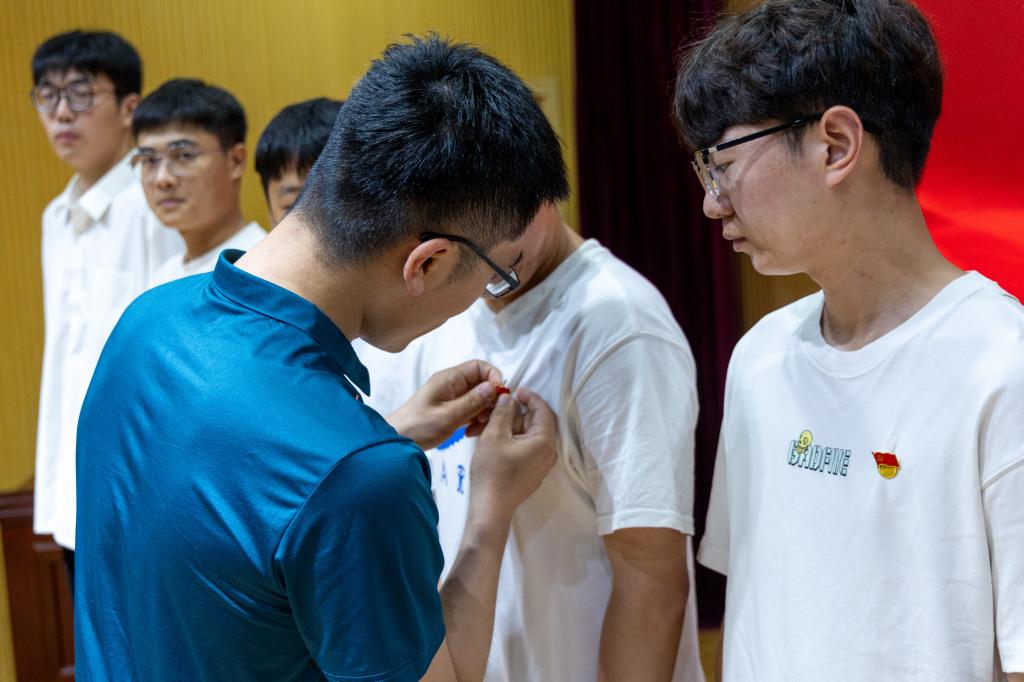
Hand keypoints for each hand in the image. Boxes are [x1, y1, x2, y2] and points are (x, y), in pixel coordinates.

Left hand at [386, 360, 502, 450]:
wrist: (397, 441)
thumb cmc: (415, 426)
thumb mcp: (447, 416)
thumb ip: (472, 402)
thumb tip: (493, 388)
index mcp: (449, 379)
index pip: (480, 366)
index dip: (494, 377)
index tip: (500, 394)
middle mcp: (453, 385)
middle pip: (483, 383)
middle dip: (490, 400)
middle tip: (488, 416)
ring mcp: (453, 397)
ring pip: (480, 399)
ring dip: (484, 413)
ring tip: (477, 427)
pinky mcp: (453, 410)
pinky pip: (473, 410)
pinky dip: (476, 420)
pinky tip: (469, 432)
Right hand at [469, 387, 557, 520]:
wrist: (490, 508)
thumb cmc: (492, 472)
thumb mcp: (494, 435)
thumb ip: (503, 412)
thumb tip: (508, 398)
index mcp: (544, 441)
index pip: (542, 410)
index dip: (529, 397)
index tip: (515, 390)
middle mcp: (548, 453)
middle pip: (536, 422)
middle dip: (517, 413)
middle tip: (498, 407)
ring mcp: (541, 464)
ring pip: (529, 436)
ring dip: (512, 426)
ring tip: (491, 423)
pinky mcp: (532, 472)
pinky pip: (526, 449)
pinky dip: (513, 439)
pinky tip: (495, 439)